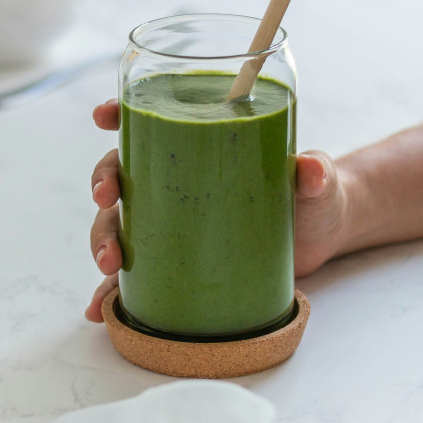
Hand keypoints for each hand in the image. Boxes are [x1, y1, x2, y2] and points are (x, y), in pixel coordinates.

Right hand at [85, 99, 350, 321]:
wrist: (321, 239)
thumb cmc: (313, 197)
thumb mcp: (318, 182)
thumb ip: (316, 174)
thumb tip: (311, 169)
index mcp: (201, 147)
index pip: (152, 121)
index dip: (122, 113)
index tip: (104, 116)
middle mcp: (175, 181)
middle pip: (122, 173)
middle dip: (103, 183)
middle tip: (106, 200)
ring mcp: (170, 222)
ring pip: (117, 224)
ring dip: (101, 240)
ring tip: (108, 264)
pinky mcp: (175, 260)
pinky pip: (133, 276)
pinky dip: (110, 292)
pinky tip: (102, 309)